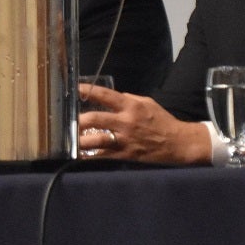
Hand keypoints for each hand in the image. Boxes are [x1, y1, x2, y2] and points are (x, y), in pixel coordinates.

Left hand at [77, 84, 212, 164]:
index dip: (89, 91)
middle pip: (95, 119)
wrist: (176, 143)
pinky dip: (89, 156)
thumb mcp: (148, 103)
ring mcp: (123, 140)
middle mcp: (125, 122)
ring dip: (80, 140)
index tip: (76, 88)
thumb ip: (130, 99)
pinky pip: (102, 156)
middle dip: (79, 120)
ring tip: (70, 139)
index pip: (106, 95)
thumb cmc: (162, 121)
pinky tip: (79, 155)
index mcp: (131, 106)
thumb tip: (115, 97)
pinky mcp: (124, 155)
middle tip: (69, 121)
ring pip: (95, 140)